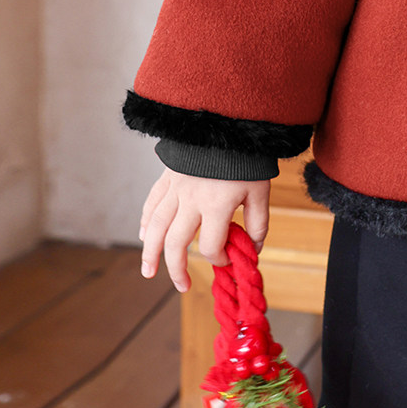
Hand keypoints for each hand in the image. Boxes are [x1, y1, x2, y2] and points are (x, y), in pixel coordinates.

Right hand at [138, 169, 271, 291]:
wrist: (230, 122)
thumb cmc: (248, 158)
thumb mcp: (261, 191)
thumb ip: (258, 223)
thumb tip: (254, 249)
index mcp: (217, 205)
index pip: (210, 246)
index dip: (219, 258)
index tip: (226, 258)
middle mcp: (192, 200)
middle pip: (177, 243)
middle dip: (177, 269)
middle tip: (183, 286)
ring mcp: (177, 187)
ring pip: (157, 227)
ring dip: (150, 252)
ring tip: (148, 273)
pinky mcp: (169, 176)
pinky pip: (152, 203)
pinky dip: (147, 222)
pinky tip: (145, 237)